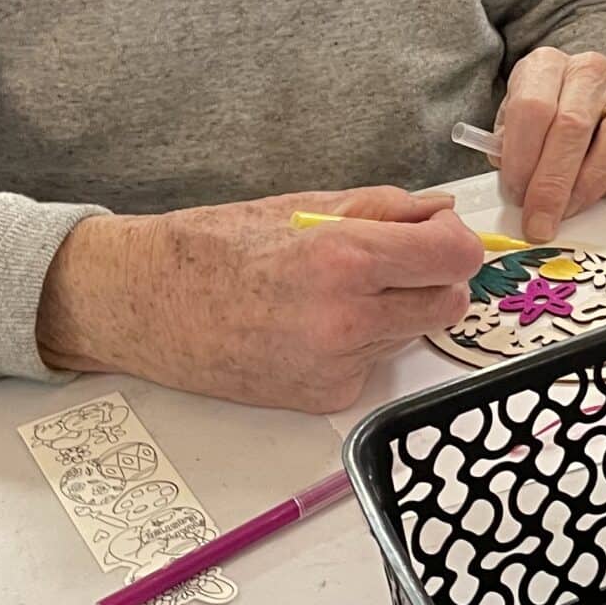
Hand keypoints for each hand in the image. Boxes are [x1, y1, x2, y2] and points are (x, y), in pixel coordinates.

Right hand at [36, 185, 485, 412]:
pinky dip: (363, 341)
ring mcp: (337, 365)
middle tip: (395, 259)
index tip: (434, 233)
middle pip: (450, 302)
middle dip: (434, 277)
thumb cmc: (219, 246)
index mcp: (346, 259)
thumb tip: (439, 212)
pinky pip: (375, 362)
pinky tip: (314, 325)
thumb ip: (384, 210)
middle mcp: (348, 320)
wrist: (150, 304)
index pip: (455, 257)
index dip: (454, 241)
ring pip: (412, 333)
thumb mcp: (306, 207)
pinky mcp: (325, 397)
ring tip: (337, 291)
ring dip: (396, 310)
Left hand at [494, 49, 605, 241]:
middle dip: (554, 184)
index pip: (532, 108)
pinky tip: (599, 194)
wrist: (595, 90)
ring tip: (570, 209)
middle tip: (541, 220)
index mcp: (546, 65)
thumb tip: (517, 187)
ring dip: (589, 183)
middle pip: (572, 125)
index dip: (522, 158)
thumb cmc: (551, 111)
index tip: (517, 195)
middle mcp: (589, 69)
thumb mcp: (517, 120)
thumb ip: (510, 148)